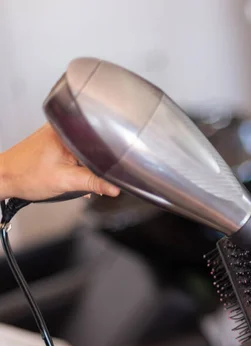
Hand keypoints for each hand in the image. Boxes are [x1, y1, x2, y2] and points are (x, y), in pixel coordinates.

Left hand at [0, 123, 119, 200]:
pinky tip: (66, 173)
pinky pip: (74, 153)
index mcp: (66, 132)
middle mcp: (61, 129)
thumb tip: (114, 186)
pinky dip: (74, 165)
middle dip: (92, 167)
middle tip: (80, 178)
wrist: (3, 178)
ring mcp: (56, 135)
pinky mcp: (53, 142)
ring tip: (68, 175)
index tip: (102, 177)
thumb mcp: (66, 182)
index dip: (104, 164)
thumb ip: (94, 183)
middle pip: (92, 149)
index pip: (98, 145)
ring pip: (83, 152)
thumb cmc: (24, 176)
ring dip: (83, 167)